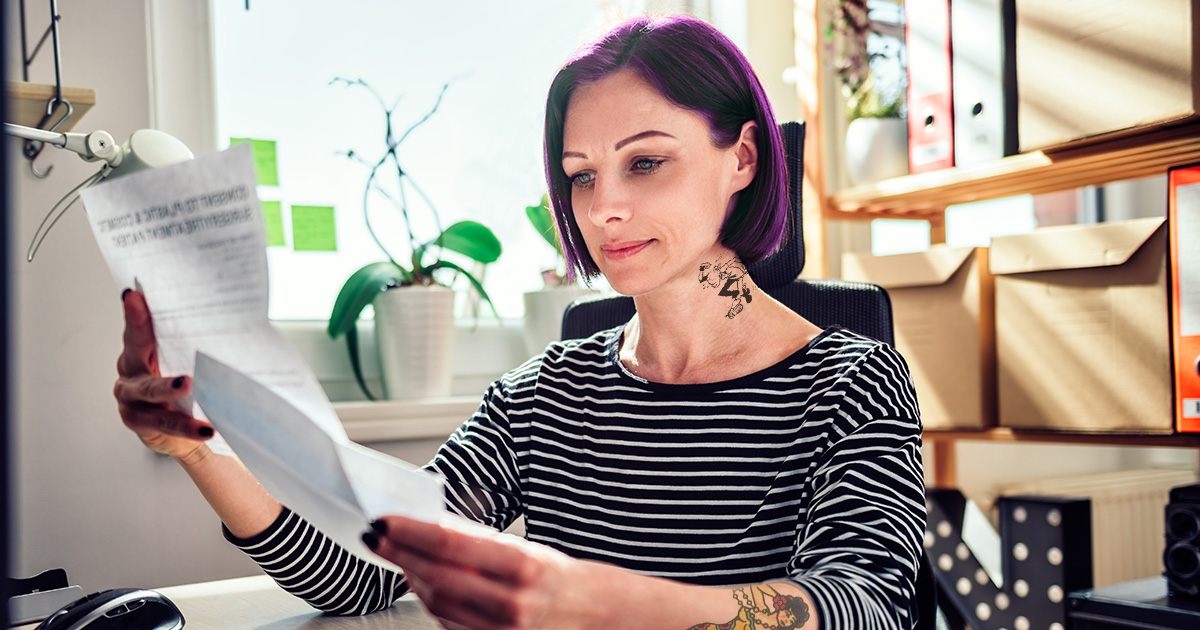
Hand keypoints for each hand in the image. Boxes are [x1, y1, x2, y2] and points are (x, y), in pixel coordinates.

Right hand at [113, 289, 213, 458]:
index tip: (135, 294)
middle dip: (140, 329)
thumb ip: (201, 345)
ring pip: (148, 389)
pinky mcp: (139, 423)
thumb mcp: (195, 362)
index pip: (140, 325)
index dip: (136, 310)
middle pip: (135, 348)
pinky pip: (164, 423)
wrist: (191, 436)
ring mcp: (131, 397)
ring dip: (168, 387)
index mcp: (143, 348)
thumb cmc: (194, 390)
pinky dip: (185, 426)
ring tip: (188, 383)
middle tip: (147, 315)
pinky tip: (205, 427)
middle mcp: (131, 368)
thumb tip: (244, 320)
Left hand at [366, 516, 600, 629]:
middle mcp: (510, 603)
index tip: (383, 521)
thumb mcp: (523, 548)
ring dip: (411, 577)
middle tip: (375, 535)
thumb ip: (476, 541)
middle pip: (435, 576)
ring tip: (399, 554)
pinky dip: (431, 601)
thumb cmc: (556, 575)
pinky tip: (424, 582)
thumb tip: (427, 526)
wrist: (593, 614)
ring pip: (436, 603)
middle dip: (399, 553)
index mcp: (521, 565)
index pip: (449, 545)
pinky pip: (447, 624)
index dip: (409, 532)